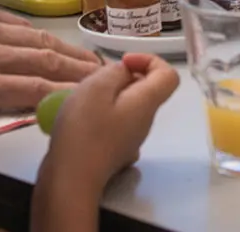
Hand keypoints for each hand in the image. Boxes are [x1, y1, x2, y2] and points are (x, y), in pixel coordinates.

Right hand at [47, 53, 179, 188]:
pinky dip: (102, 114)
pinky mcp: (116, 150)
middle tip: (96, 81)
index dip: (150, 60)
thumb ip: (115, 72)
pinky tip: (81, 119)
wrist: (71, 178)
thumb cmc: (84, 129)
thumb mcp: (96, 87)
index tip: (124, 62)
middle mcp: (145, 121)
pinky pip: (116, 122)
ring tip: (83, 99)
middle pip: (146, 89)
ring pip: (128, 106)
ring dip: (109, 96)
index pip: (169, 75)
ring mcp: (132, 139)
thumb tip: (126, 72)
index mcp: (147, 103)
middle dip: (123, 78)